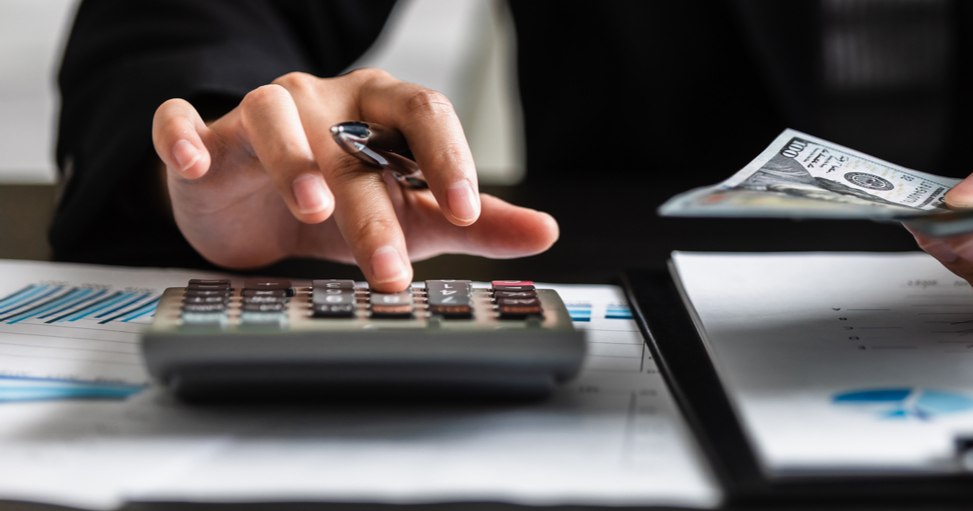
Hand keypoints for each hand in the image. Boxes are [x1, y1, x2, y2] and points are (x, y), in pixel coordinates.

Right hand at [151, 69, 557, 290]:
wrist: (252, 211)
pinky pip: (180, 118)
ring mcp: (261, 113)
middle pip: (353, 138)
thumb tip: (545, 232)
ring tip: (312, 208)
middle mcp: (324, 103)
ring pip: (274, 112)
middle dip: (374, 206)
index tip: (469, 211)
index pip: (426, 115)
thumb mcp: (412, 215)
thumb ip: (477, 226)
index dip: (449, 158)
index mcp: (382, 113)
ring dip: (292, 157)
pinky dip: (181, 134)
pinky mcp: (203, 137)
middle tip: (393, 266)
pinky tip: (192, 160)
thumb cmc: (341, 203)